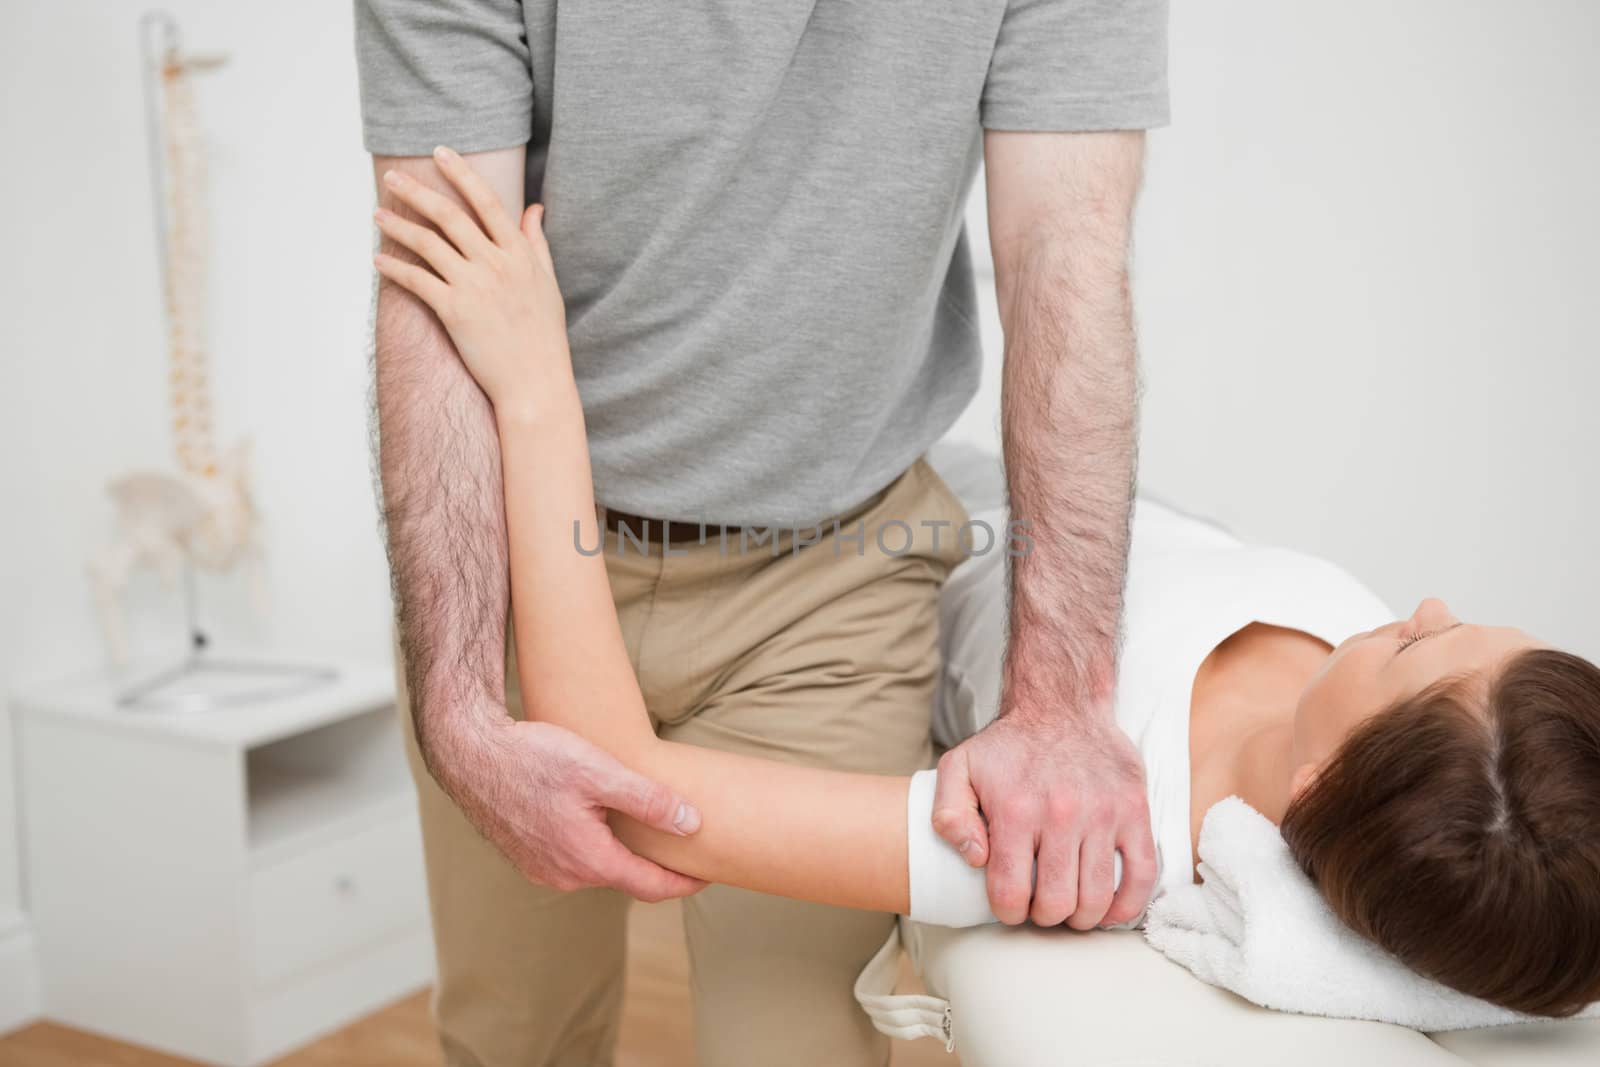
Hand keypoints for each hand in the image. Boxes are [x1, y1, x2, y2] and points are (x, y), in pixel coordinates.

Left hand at [373, 145, 568, 413]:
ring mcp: (475, 287)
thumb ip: (536, 242)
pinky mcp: (455, 311)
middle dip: (417, 192)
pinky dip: (394, 268)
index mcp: (520, 254)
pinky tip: (378, 260)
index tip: (439, 152)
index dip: (461, 174)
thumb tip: (534, 208)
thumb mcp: (547, 282)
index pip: (487, 202)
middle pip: (450, 216)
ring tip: (377, 214)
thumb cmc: (544, 336)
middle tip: (392, 177)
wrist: (536, 383)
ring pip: (428, 244)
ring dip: (397, 226)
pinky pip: (416, 281)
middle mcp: (496, 265)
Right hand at [436, 714, 706, 902]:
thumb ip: (648, 800)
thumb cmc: (533, 757)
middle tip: (684, 847)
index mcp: (589, 859)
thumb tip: (692, 824)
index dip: (683, 883)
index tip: (708, 875)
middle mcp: (565, 875)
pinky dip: (596, 848)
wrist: (470, 754)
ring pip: (598, 868)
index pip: (650, 886)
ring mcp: (543, 869)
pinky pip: (574, 860)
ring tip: (647, 831)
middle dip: (655, 867)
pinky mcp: (528, 857)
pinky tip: (604, 822)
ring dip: (623, 855)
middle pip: (625, 878)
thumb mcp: (599, 771)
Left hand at [932, 703, 1156, 928]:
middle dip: (1043, 917)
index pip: (1011, 893)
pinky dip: (1127, 906)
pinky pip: (1142, 876)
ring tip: (1069, 906)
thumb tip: (975, 859)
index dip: (1008, 912)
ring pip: (1097, 899)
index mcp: (1016, 810)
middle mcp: (1062, 814)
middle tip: (1040, 905)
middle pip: (1056, 904)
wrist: (1061, 705)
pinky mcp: (1135, 812)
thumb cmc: (1008, 746)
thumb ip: (949, 815)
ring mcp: (1103, 814)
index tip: (1010, 906)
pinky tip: (1109, 910)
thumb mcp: (958, 768)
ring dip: (1081, 917)